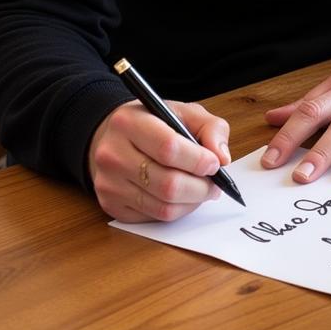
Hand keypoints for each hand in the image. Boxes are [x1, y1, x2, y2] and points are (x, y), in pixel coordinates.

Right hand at [88, 99, 231, 222]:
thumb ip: (211, 128)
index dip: (198, 160)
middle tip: (215, 183)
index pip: (168, 148)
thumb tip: (222, 158)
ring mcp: (108, 183)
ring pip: (162, 206)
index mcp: (129, 122)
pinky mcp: (110, 205)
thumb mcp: (184, 112)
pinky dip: (177, 210)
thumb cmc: (154, 122)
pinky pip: (153, 217)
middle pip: (167, 183)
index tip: (215, 164)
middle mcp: (112, 154)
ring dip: (192, 201)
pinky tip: (183, 197)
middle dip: (201, 187)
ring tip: (203, 190)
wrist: (113, 135)